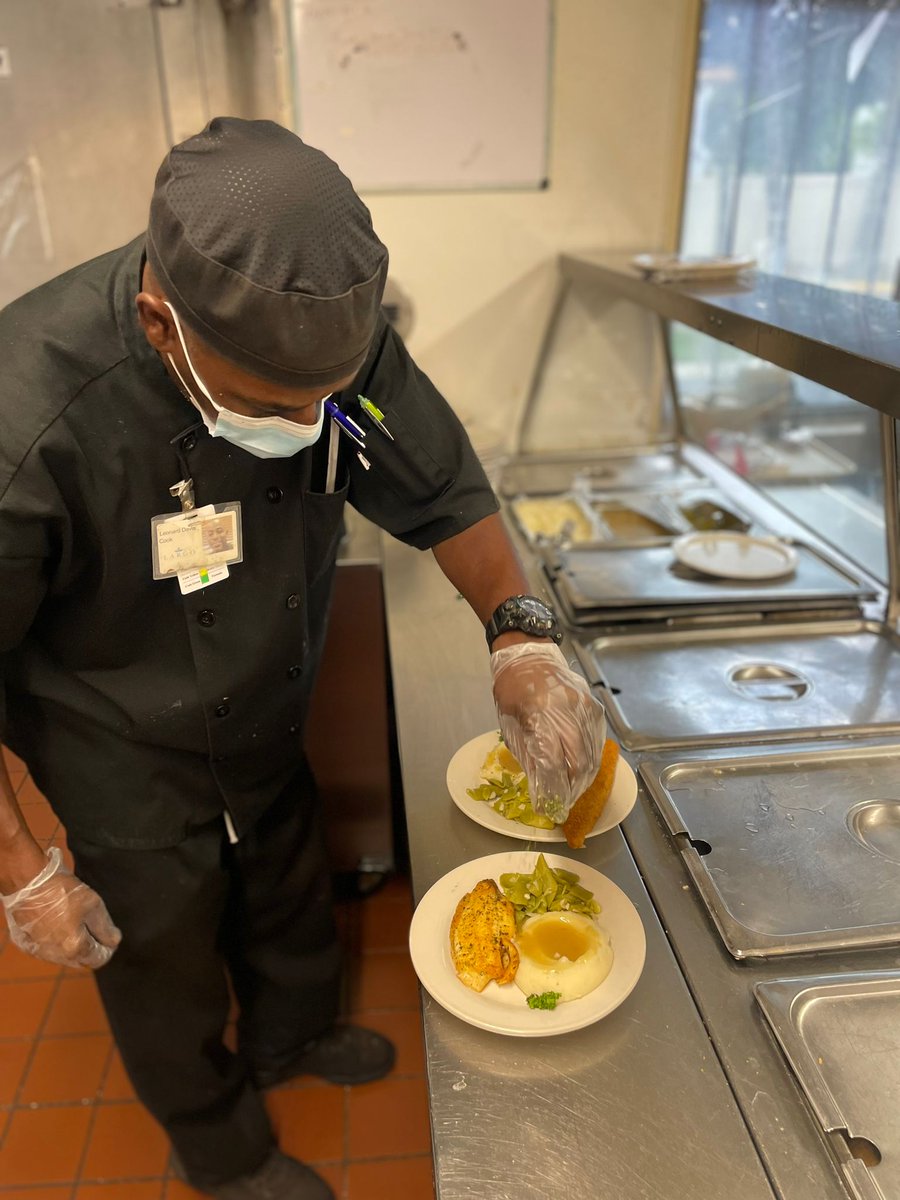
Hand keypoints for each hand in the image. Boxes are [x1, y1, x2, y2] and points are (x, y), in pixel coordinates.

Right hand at [2, 847, 120, 968]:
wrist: (28, 881)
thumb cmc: (61, 890)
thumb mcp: (93, 904)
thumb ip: (105, 927)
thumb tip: (113, 941)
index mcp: (74, 948)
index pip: (98, 959)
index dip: (107, 948)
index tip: (110, 937)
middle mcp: (55, 955)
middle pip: (81, 960)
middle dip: (90, 947)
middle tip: (92, 926)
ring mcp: (38, 951)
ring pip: (63, 956)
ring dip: (71, 944)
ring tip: (73, 921)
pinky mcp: (26, 944)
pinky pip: (46, 949)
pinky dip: (54, 941)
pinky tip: (55, 923)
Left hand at [491, 642, 606, 821]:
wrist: (529, 657)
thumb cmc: (513, 690)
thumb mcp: (510, 724)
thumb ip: (529, 756)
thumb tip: (542, 788)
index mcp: (539, 714)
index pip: (552, 762)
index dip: (553, 789)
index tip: (549, 807)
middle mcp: (567, 712)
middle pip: (578, 762)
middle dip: (573, 789)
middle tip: (564, 804)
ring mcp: (584, 709)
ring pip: (593, 754)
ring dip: (584, 779)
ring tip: (574, 793)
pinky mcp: (594, 708)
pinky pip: (597, 742)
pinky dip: (591, 761)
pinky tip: (582, 772)